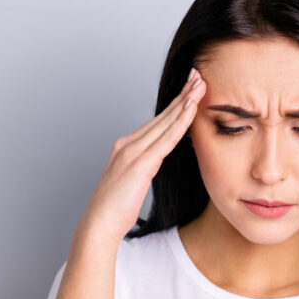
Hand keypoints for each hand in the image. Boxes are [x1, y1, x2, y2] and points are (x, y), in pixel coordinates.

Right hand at [74, 68, 206, 245]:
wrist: (99, 224)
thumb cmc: (115, 208)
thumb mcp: (133, 181)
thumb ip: (145, 166)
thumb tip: (156, 161)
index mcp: (127, 146)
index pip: (157, 121)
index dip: (175, 103)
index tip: (190, 88)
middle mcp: (129, 143)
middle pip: (163, 115)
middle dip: (182, 93)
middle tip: (198, 75)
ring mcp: (133, 151)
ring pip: (165, 122)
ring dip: (185, 101)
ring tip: (200, 85)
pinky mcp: (140, 163)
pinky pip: (166, 139)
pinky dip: (180, 122)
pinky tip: (191, 109)